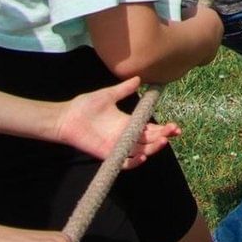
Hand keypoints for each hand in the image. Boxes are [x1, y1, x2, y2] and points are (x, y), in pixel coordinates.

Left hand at [48, 75, 179, 166]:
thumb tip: (139, 78)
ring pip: (141, 151)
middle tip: (173, 132)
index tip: (175, 126)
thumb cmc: (85, 106)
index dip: (163, 129)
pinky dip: (134, 161)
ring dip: (153, 148)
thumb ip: (123, 89)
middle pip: (149, 141)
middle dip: (163, 137)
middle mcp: (125, 136)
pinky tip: (142, 155)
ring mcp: (118, 146)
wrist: (66, 117)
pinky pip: (124, 163)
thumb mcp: (108, 95)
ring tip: (162, 141)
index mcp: (128, 123)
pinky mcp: (108, 154)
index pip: (150, 128)